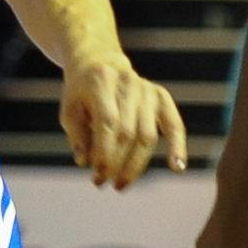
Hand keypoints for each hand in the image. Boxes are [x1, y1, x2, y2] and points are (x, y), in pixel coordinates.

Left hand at [58, 54, 187, 189]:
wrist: (100, 63)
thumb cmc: (81, 93)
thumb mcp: (69, 109)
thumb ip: (77, 136)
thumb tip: (86, 163)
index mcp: (102, 82)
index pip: (108, 123)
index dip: (105, 153)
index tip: (97, 177)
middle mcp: (129, 83)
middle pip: (128, 133)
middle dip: (117, 163)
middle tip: (105, 184)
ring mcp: (148, 89)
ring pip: (148, 136)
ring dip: (136, 166)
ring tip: (121, 184)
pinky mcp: (162, 97)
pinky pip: (174, 125)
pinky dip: (178, 147)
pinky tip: (177, 168)